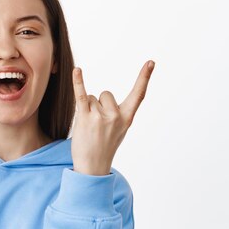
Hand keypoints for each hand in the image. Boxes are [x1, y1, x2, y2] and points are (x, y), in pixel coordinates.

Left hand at [70, 60, 155, 175]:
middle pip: (105, 94)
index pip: (138, 95)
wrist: (92, 166)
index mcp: (127, 118)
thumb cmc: (104, 146)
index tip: (150, 62)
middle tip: (96, 125)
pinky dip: (78, 82)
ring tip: (87, 127)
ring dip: (87, 109)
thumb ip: (117, 114)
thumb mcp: (119, 130)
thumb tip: (103, 97)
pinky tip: (77, 70)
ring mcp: (101, 117)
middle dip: (98, 105)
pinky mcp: (85, 117)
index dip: (144, 78)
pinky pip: (81, 95)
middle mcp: (116, 116)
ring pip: (91, 98)